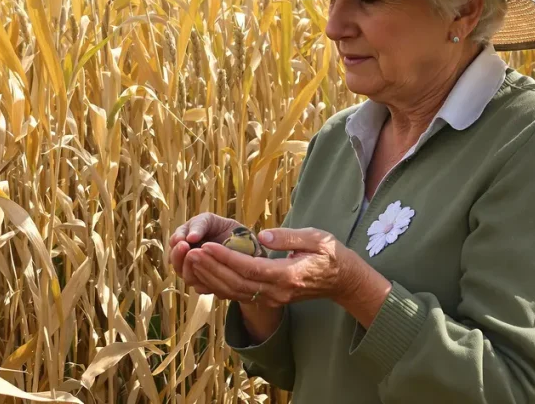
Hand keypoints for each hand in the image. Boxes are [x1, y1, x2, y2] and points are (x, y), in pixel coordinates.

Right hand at [168, 213, 242, 293]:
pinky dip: (203, 281)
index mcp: (186, 242)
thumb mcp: (212, 221)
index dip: (175, 243)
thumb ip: (199, 225)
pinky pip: (201, 287)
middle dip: (178, 255)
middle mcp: (189, 259)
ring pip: (186, 277)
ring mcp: (198, 273)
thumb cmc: (228, 230)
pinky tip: (212, 274)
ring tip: (199, 259)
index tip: (182, 240)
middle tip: (185, 246)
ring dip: (189, 269)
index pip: (174, 244)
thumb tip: (190, 237)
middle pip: (176, 262)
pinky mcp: (208, 285)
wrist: (249, 247)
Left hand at [191, 227, 391, 326]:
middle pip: (237, 284)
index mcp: (288, 276)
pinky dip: (219, 287)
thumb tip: (264, 235)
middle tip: (191, 253)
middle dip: (212, 269)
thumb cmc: (330, 254)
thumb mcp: (316, 238)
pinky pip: (239, 297)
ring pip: (235, 293)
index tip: (207, 246)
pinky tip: (204, 275)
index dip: (226, 258)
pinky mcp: (269, 299)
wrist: (343, 280)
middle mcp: (278, 292)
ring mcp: (273, 299)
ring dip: (212, 278)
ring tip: (192, 261)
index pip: (251, 269)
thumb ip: (289, 237)